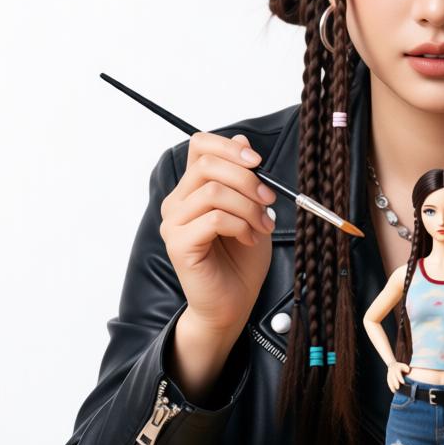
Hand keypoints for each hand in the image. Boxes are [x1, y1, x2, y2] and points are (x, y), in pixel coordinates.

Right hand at [159, 130, 274, 332]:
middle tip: (269, 201)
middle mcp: (177, 203)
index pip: (199, 146)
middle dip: (247, 179)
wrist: (232, 304)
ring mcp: (174, 223)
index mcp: (192, 190)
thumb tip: (242, 140)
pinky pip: (213, 219)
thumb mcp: (251, 212)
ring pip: (213, 191)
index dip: (229, 147)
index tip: (258, 163)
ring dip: (248, 206)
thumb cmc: (240, 261)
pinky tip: (248, 239)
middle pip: (206, 164)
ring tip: (263, 225)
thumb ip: (245, 178)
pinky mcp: (179, 244)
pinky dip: (240, 226)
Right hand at [387, 360, 411, 392]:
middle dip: (396, 383)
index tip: (403, 383)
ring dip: (392, 386)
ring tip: (395, 391)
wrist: (392, 365)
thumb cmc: (401, 367)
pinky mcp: (388, 377)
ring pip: (390, 380)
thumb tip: (408, 373)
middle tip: (398, 388)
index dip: (400, 378)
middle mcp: (392, 371)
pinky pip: (389, 382)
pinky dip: (390, 386)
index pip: (398, 374)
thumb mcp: (404, 366)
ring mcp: (389, 374)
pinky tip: (393, 391)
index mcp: (396, 368)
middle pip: (393, 378)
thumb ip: (407, 369)